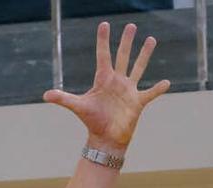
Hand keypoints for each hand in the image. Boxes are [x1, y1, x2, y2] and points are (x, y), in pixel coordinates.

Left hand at [43, 22, 169, 152]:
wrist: (106, 139)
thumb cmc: (92, 122)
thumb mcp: (78, 107)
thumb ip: (63, 99)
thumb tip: (45, 96)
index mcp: (103, 79)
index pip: (103, 55)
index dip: (103, 40)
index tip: (104, 24)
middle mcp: (117, 81)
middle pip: (123, 56)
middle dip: (127, 41)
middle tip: (131, 25)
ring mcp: (129, 91)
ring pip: (138, 68)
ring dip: (144, 54)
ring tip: (151, 39)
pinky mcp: (138, 103)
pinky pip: (150, 93)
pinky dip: (158, 89)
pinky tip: (167, 82)